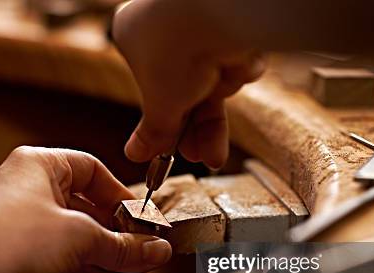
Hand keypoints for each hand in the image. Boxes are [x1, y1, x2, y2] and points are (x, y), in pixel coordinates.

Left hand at [0, 147, 171, 272]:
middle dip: (122, 235)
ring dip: (114, 261)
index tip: (143, 216)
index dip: (121, 193)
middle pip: (91, 211)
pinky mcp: (30, 260)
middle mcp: (36, 194)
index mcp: (42, 167)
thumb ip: (123, 245)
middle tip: (150, 251)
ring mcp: (33, 229)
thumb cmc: (11, 238)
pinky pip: (73, 264)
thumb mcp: (80, 236)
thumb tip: (158, 249)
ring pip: (84, 242)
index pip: (92, 171)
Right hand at [113, 0, 264, 168]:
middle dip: (196, 131)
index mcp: (134, 38)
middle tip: (201, 157)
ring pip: (212, 81)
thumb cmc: (176, 48)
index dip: (164, 125)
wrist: (222, 8)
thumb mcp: (160, 105)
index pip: (150, 91)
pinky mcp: (234, 24)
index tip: (168, 154)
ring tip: (215, 152)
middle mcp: (165, 28)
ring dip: (217, 117)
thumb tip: (134, 153)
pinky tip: (237, 66)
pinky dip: (239, 72)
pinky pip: (235, 60)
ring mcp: (200, 25)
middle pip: (184, 92)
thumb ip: (152, 132)